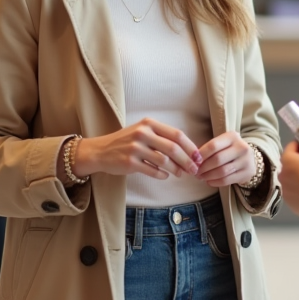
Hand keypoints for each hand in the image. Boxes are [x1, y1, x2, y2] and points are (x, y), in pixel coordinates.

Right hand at [75, 118, 200, 179]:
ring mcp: (135, 148)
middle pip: (173, 148)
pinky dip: (162, 175)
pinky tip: (165, 176)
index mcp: (149, 123)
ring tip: (181, 174)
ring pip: (164, 160)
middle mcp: (142, 133)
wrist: (100, 151)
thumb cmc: (126, 142)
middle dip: (187, 160)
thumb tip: (188, 152)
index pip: (176, 134)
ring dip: (176, 169)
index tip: (198, 157)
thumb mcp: (142, 131)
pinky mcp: (129, 162)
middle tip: (194, 169)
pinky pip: (152, 170)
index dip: (190, 147)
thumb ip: (162, 137)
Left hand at [196, 132, 256, 187]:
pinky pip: (227, 180)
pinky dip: (215, 182)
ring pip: (222, 171)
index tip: (193, 161)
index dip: (201, 154)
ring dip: (208, 176)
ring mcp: (246, 161)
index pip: (213, 145)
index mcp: (232, 137)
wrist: (249, 158)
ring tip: (201, 177)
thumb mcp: (222, 144)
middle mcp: (241, 147)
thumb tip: (193, 159)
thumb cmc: (229, 150)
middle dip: (203, 167)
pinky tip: (209, 181)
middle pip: (217, 159)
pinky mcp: (247, 173)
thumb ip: (209, 149)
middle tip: (196, 171)